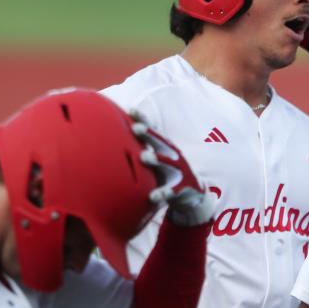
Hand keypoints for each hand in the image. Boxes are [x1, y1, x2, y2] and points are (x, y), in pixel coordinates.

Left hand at [130, 111, 216, 226]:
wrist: (192, 193)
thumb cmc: (167, 173)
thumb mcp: (157, 158)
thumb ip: (141, 148)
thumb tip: (116, 137)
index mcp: (165, 148)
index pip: (153, 131)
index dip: (143, 120)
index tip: (132, 110)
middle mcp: (172, 156)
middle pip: (160, 143)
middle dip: (149, 134)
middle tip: (136, 128)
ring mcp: (178, 171)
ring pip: (167, 163)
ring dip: (157, 159)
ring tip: (145, 156)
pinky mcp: (181, 188)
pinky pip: (171, 191)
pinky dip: (163, 193)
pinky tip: (153, 196)